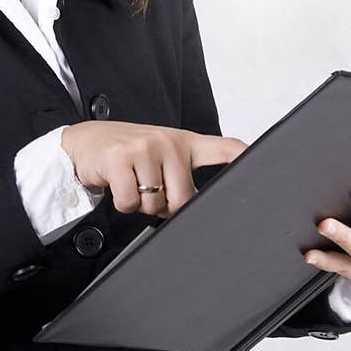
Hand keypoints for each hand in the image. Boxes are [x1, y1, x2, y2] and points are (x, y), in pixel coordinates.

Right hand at [61, 121, 247, 219]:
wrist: (85, 142)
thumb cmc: (128, 154)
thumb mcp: (160, 156)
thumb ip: (181, 176)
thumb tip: (194, 208)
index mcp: (184, 142)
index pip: (224, 148)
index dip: (245, 159)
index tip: (265, 166)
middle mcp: (168, 141)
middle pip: (184, 198)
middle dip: (167, 206)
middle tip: (151, 190)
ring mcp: (144, 147)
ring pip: (155, 203)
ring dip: (141, 205)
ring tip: (132, 183)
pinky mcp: (119, 158)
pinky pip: (130, 202)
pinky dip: (122, 204)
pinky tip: (117, 184)